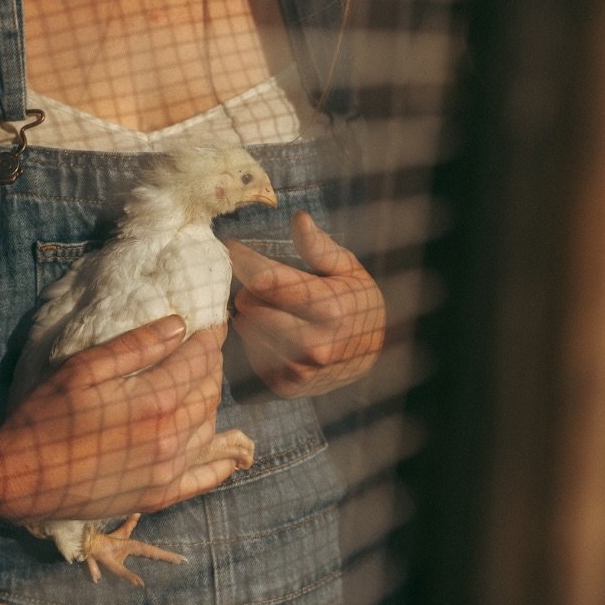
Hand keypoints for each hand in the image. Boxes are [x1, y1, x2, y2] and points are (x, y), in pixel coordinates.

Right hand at [0, 318, 248, 523]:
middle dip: (210, 367)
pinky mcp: (159, 496)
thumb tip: (179, 325)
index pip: (200, 360)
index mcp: (154, 401)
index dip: (209, 337)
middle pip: (210, 393)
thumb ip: (135, 346)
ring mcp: (168, 472)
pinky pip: (205, 478)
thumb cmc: (44, 417)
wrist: (19, 478)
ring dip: (210, 404)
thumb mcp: (83, 369)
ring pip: (210, 429)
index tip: (211, 323)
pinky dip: (220, 462)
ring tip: (198, 386)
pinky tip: (227, 450)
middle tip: (202, 351)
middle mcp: (170, 438)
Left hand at [226, 212, 384, 397]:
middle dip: (249, 290)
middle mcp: (315, 342)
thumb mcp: (347, 269)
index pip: (269, 280)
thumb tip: (299, 217)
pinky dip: (255, 340)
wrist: (374, 356)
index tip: (231, 247)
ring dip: (250, 316)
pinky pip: (254, 356)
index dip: (244, 261)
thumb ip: (319, 247)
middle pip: (253, 307)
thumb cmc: (357, 302)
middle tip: (257, 285)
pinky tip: (269, 331)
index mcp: (330, 307)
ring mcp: (301, 368)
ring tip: (263, 307)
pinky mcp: (289, 386)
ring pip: (250, 331)